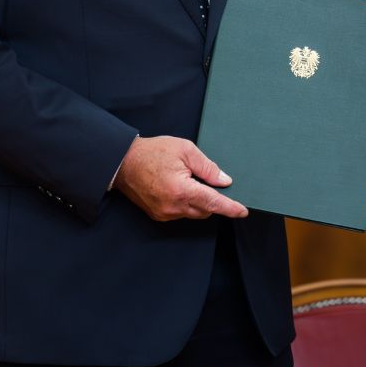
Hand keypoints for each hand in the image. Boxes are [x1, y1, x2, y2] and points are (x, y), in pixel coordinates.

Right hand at [115, 135, 247, 221]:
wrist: (123, 162)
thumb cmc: (153, 152)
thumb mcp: (185, 150)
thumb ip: (207, 167)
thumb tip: (225, 181)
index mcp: (181, 190)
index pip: (213, 203)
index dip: (230, 208)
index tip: (243, 211)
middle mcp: (173, 207)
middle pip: (205, 210)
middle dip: (212, 198)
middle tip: (206, 180)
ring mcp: (164, 213)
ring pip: (193, 213)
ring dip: (198, 201)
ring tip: (187, 180)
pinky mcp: (158, 216)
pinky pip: (181, 213)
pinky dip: (186, 203)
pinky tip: (178, 188)